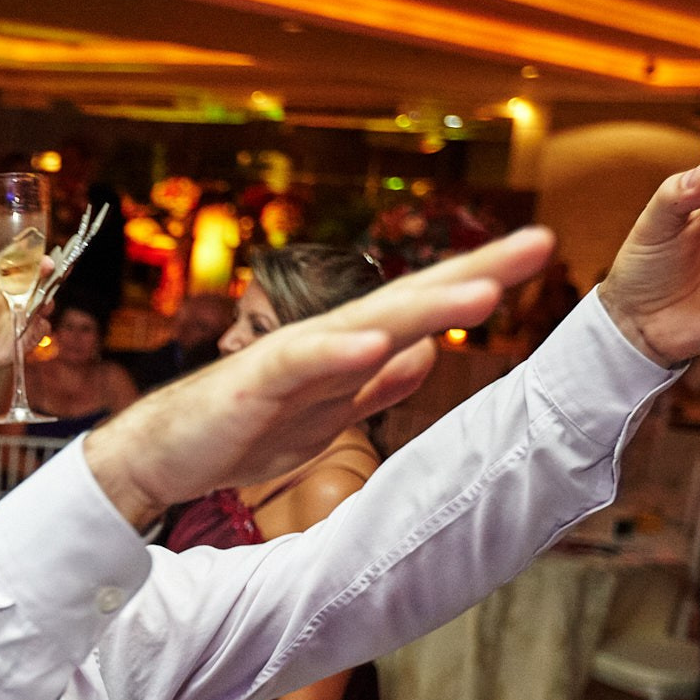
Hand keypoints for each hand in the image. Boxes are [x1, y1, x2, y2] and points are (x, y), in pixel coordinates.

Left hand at [0, 257, 55, 398]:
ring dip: (48, 303)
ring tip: (44, 303)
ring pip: (47, 305)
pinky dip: (41, 327)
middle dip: (53, 278)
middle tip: (54, 273)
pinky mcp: (31, 335)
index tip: (46, 261)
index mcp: (12, 287)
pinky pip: (43, 328)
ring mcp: (29, 317)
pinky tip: (34, 327)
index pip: (30, 271)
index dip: (40, 264)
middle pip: (44, 286)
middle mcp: (23, 299)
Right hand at [86, 226, 555, 523]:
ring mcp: (288, 360)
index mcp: (347, 352)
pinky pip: (300, 365)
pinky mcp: (253, 384)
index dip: (480, 279)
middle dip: (475, 272)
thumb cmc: (238, 432)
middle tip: (539, 243)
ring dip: (425, 306)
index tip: (540, 252)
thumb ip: (373, 384)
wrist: (159, 457)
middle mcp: (325, 343)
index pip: (423, 308)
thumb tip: (426, 354)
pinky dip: (339, 353)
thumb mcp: (325, 413)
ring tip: (484, 290)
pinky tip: (376, 343)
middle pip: (409, 300)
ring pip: (366, 324)